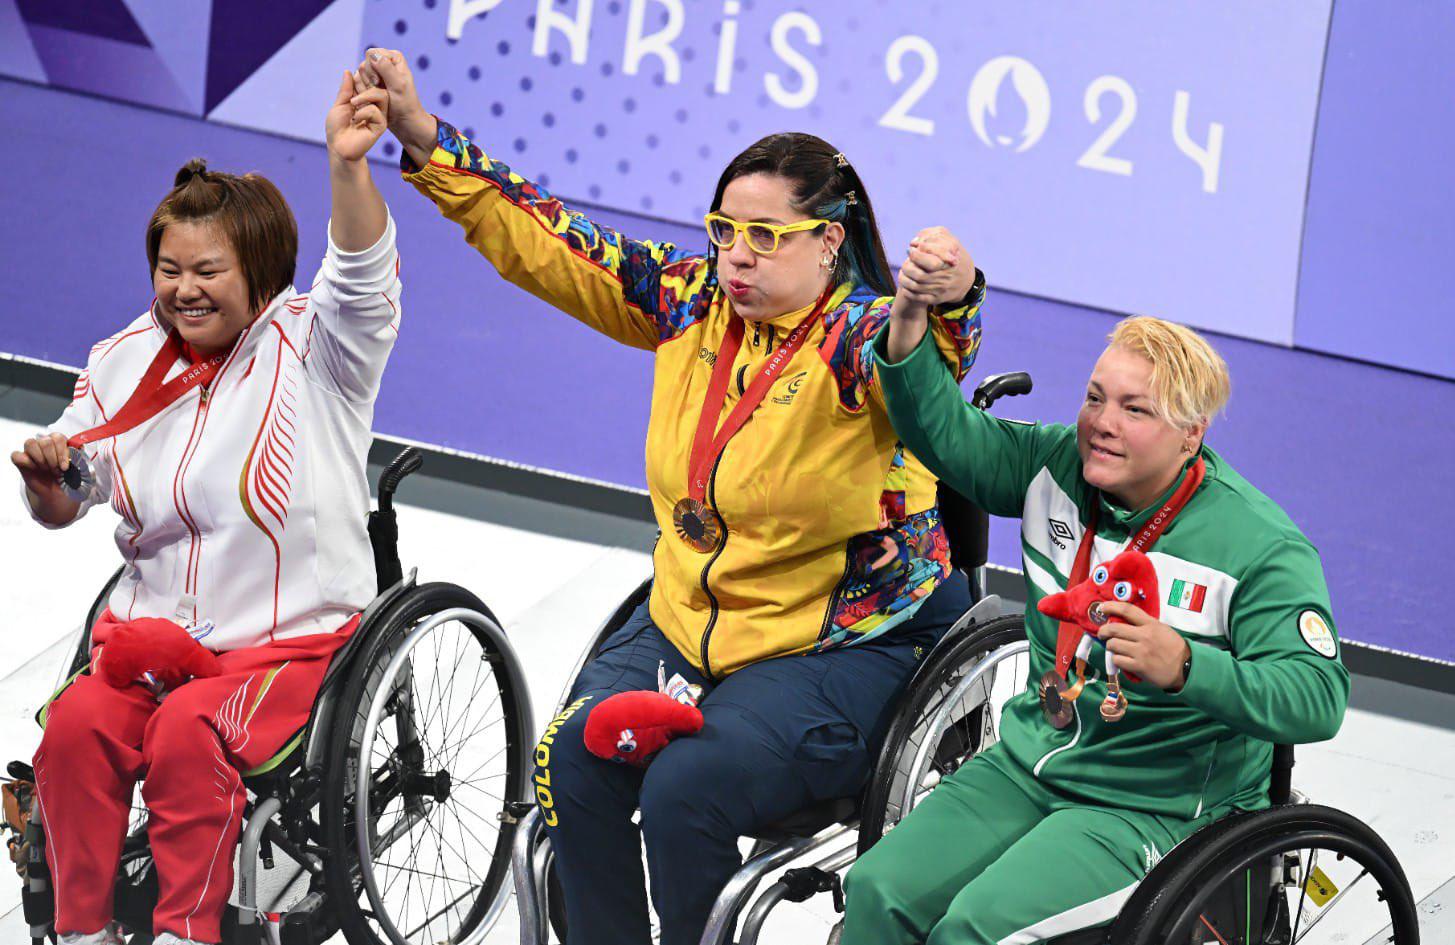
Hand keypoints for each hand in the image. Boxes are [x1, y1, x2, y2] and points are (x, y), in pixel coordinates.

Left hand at [326, 73, 388, 163]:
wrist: (339, 146)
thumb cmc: (337, 128)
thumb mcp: (339, 104)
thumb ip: (346, 90)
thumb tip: (348, 71)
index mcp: (364, 100)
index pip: (368, 82)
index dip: (362, 76)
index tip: (355, 75)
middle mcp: (373, 106)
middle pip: (378, 85)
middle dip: (366, 83)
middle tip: (354, 89)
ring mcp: (379, 115)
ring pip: (381, 95)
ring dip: (365, 96)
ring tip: (353, 104)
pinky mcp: (381, 125)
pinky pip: (376, 111)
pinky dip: (364, 112)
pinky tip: (356, 120)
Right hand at [356, 47, 436, 165]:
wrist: (403, 121)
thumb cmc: (404, 104)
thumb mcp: (398, 86)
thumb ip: (387, 69)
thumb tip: (373, 54)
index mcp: (394, 58)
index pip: (371, 54)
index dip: (372, 68)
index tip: (379, 82)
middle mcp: (384, 62)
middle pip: (364, 64)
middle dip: (369, 80)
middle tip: (380, 92)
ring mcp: (376, 73)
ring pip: (359, 75)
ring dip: (366, 88)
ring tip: (378, 97)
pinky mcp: (370, 83)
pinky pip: (357, 84)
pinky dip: (362, 93)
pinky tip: (372, 100)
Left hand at [895, 227, 975, 306]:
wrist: (966, 279)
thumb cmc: (954, 256)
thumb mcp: (951, 243)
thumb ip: (934, 237)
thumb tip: (915, 241)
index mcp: (948, 262)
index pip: (927, 261)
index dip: (915, 256)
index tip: (911, 250)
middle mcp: (946, 277)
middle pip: (919, 275)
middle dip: (907, 268)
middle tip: (905, 264)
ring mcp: (942, 289)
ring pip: (917, 287)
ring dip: (905, 280)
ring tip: (903, 273)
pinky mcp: (938, 298)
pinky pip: (920, 298)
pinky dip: (909, 293)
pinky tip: (905, 286)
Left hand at [1096, 602, 1191, 689]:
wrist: (1186, 668)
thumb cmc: (1173, 648)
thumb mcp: (1162, 629)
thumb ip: (1144, 624)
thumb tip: (1123, 621)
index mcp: (1151, 624)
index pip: (1127, 610)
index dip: (1111, 606)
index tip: (1102, 607)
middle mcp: (1145, 636)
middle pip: (1114, 628)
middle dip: (1103, 631)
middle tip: (1102, 634)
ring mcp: (1141, 651)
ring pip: (1113, 645)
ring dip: (1110, 647)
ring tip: (1115, 649)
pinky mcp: (1139, 666)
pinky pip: (1117, 660)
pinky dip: (1116, 660)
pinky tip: (1121, 660)